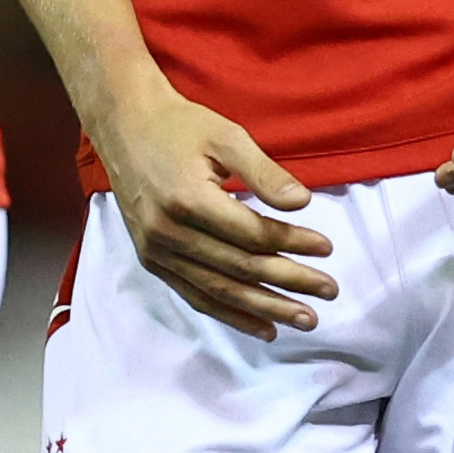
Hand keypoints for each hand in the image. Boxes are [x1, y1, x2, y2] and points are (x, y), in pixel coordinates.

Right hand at [93, 83, 338, 335]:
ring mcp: (157, 251)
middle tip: (329, 291)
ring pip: (220, 290)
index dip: (293, 243)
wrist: (124, 127)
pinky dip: (231, 315)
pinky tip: (264, 326)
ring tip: (305, 319)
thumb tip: (303, 202)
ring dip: (266, 308)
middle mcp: (169, 233)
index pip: (252, 234)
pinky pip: (195, 296)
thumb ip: (265, 172)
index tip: (327, 248)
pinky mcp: (152, 260)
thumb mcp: (226, 136)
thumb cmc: (180, 126)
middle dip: (289, 282)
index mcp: (188, 200)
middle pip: (240, 267)